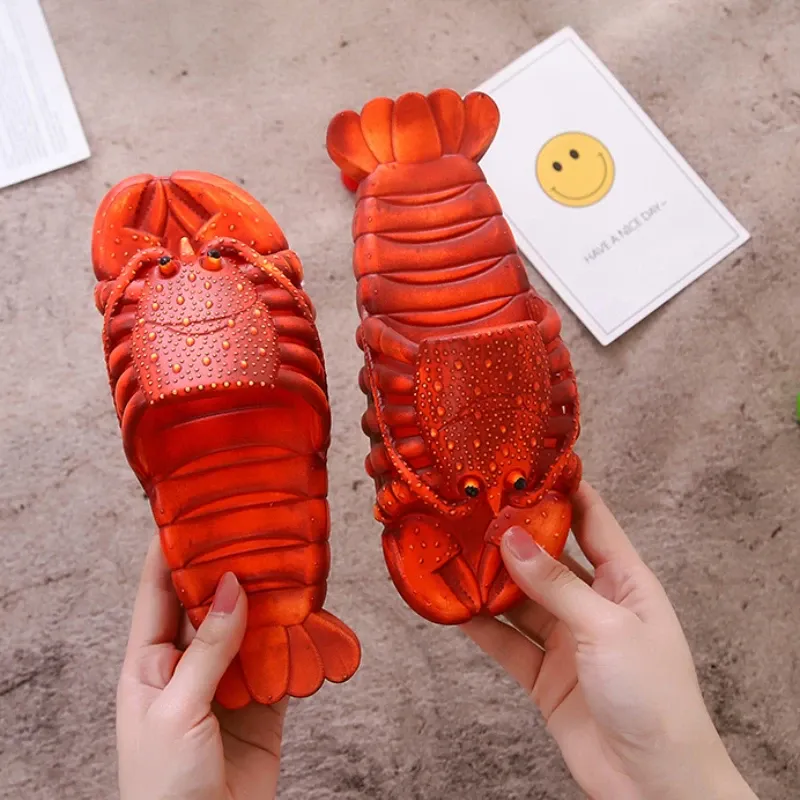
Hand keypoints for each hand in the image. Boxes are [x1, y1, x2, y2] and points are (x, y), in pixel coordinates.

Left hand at [117, 536, 286, 799]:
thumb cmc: (162, 788)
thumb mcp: (177, 709)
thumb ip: (208, 647)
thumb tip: (234, 587)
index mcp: (148, 662)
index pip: (157, 592)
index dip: (171, 550)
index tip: (192, 511)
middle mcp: (187, 664)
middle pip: (209, 602)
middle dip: (230, 567)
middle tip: (255, 529)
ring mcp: (225, 681)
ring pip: (248, 626)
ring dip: (267, 599)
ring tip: (286, 563)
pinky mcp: (260, 702)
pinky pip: (277, 659)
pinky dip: (292, 639)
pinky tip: (306, 617)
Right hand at [463, 482, 757, 799]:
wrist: (655, 785)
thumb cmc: (655, 697)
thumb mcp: (607, 627)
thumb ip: (556, 585)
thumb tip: (513, 539)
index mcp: (625, 582)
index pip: (593, 521)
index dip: (564, 491)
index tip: (528, 464)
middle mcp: (594, 604)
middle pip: (547, 558)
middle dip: (513, 535)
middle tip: (473, 509)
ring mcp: (567, 639)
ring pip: (521, 598)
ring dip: (489, 580)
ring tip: (453, 552)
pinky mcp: (545, 675)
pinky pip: (507, 640)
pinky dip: (480, 625)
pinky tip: (454, 607)